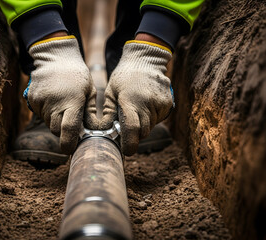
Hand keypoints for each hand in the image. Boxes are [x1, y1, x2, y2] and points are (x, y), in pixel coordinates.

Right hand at [26, 35, 97, 153]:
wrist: (56, 57)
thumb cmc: (77, 75)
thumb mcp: (90, 91)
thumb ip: (90, 112)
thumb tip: (92, 131)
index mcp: (72, 102)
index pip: (68, 129)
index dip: (69, 143)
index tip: (71, 149)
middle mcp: (54, 104)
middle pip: (55, 130)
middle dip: (63, 131)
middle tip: (70, 122)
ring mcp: (41, 101)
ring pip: (47, 123)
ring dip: (55, 121)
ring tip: (62, 106)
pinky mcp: (33, 99)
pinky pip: (40, 114)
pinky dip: (47, 113)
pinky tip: (54, 101)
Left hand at [100, 39, 173, 155]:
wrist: (145, 60)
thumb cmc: (123, 77)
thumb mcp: (110, 92)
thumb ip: (108, 113)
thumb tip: (105, 132)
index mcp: (130, 101)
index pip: (132, 128)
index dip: (130, 143)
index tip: (126, 151)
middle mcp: (147, 103)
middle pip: (143, 131)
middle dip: (135, 134)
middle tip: (127, 127)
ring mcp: (160, 103)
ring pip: (151, 126)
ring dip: (143, 125)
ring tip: (136, 110)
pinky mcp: (167, 103)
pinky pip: (158, 119)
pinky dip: (151, 118)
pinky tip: (145, 106)